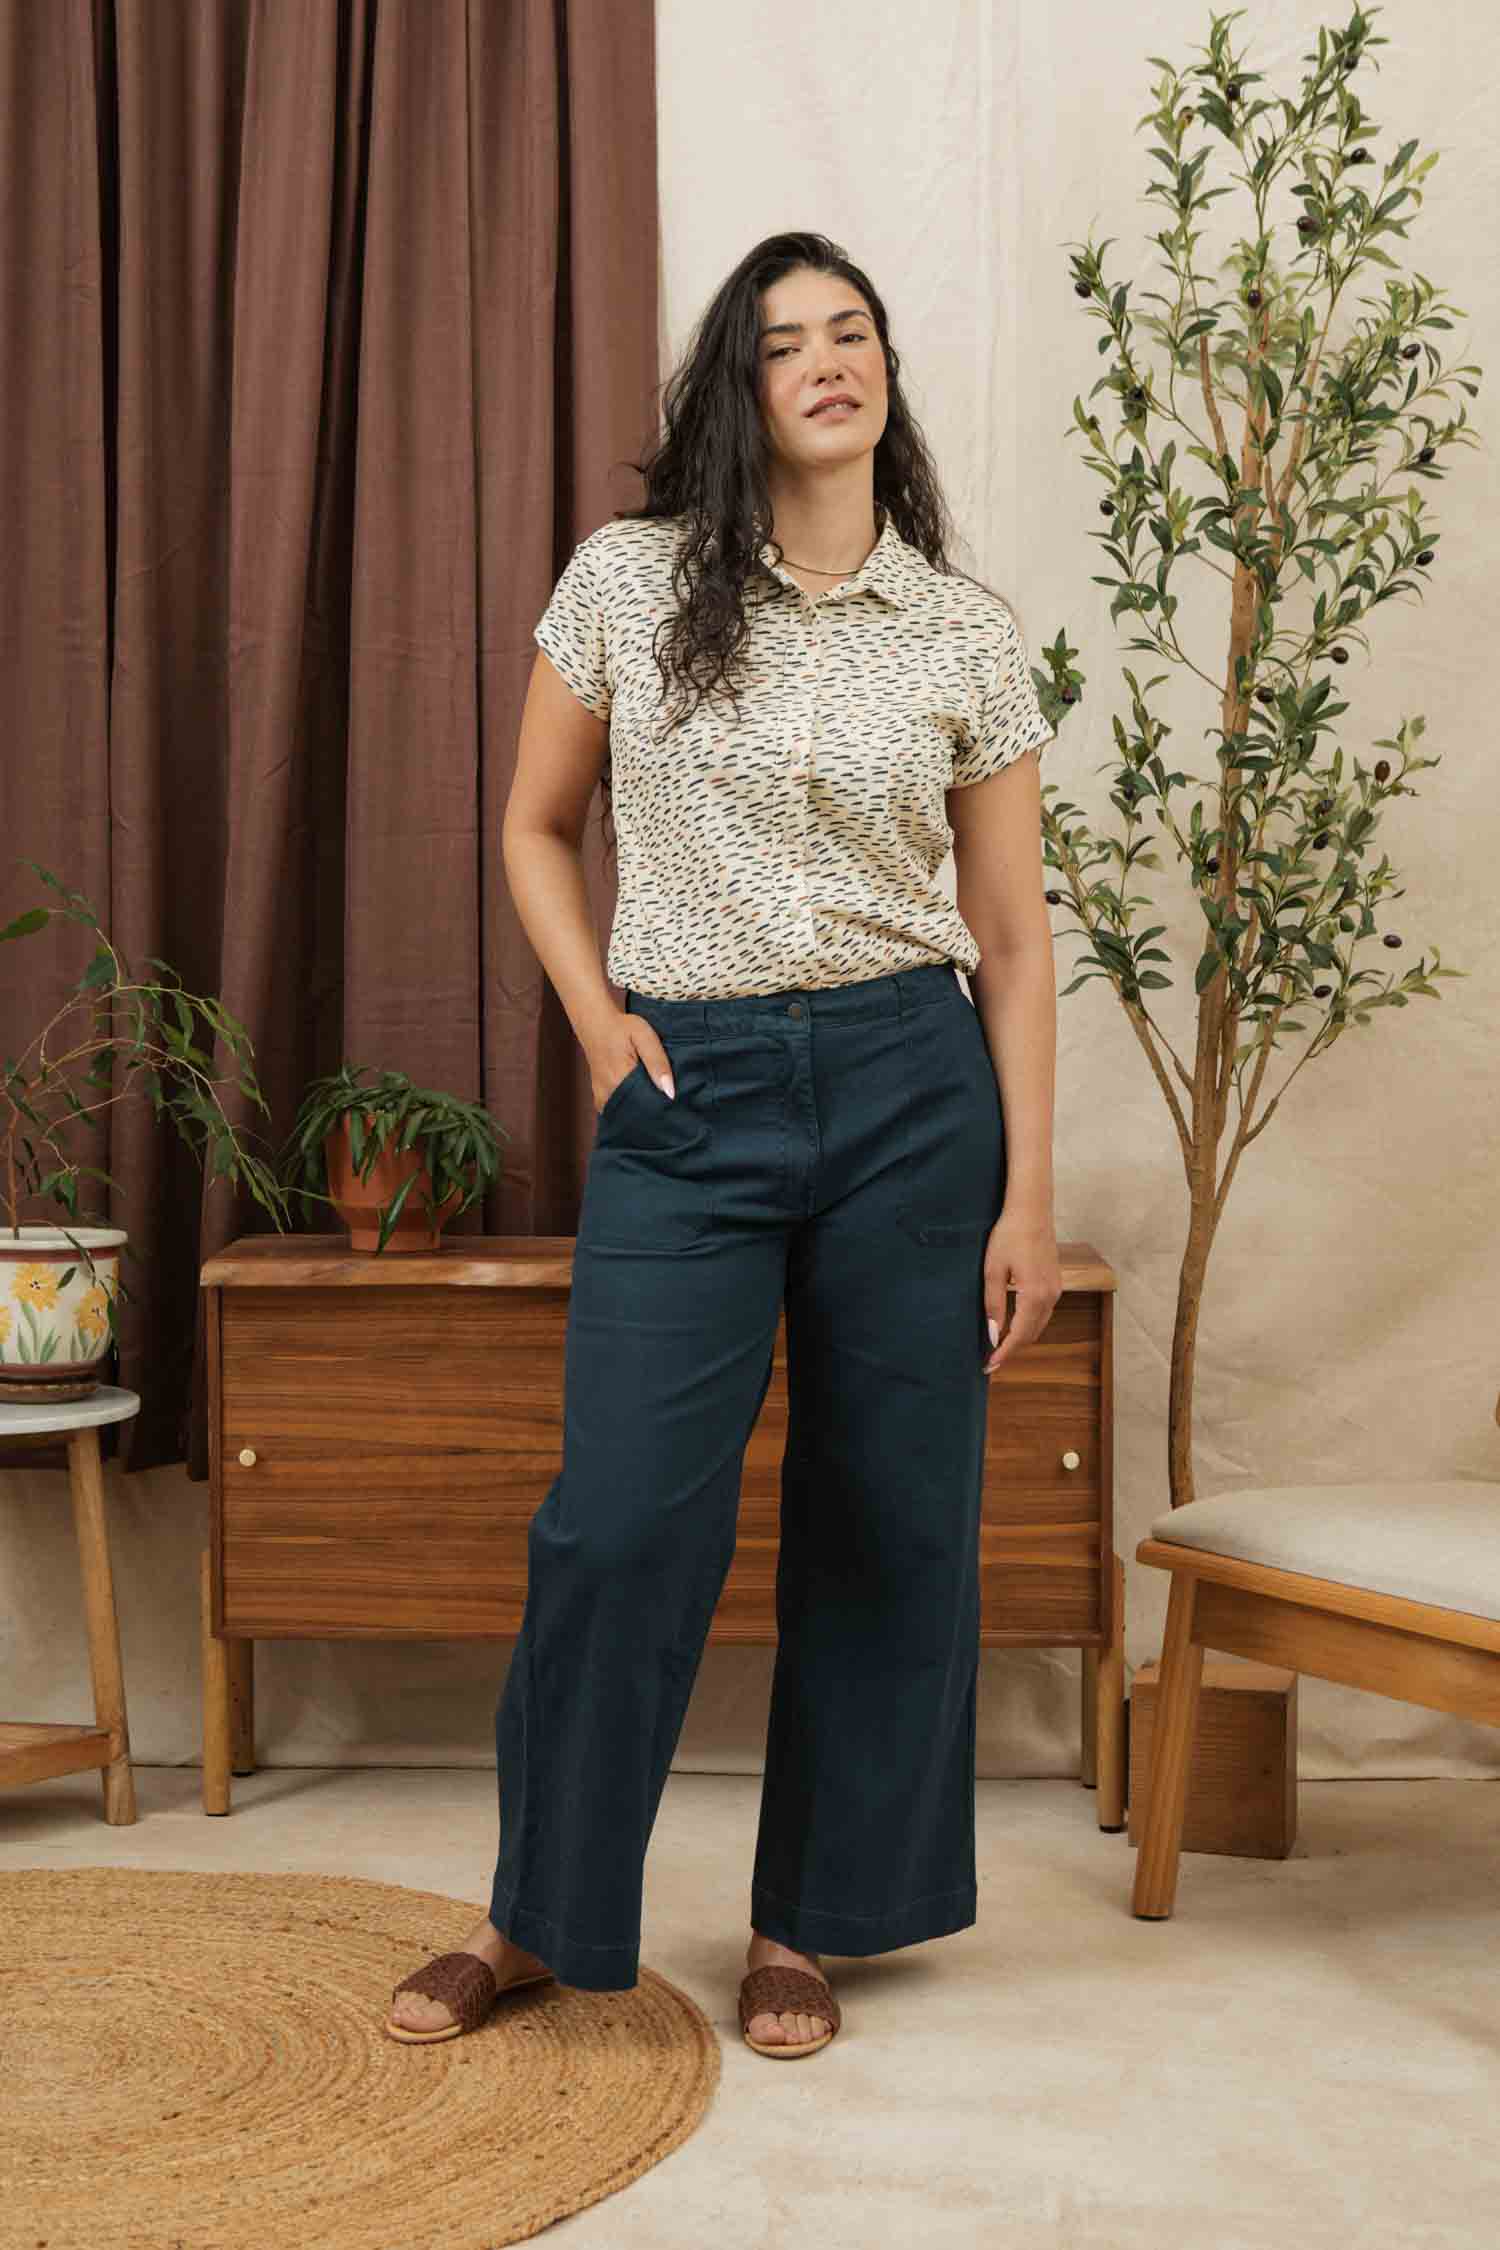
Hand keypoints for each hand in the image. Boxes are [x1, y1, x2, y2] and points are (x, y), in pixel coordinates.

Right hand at [587, 1008, 675, 1114]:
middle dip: (655, 1113)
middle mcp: (608, 1092)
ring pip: (628, 1115)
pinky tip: (642, 1100)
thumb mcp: (645, 1036)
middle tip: (670, 1105)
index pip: (647, 1107)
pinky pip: (619, 1111)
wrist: (595, 1024)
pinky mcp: (600, 1098)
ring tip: (657, 1101)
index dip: (663, 1109)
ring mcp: (602, 1097)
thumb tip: (670, 1092)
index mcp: (619, 1079)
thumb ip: (658, 1062)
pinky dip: (631, 1109)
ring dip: (643, 1112)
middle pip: (637, 1115)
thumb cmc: (621, 1027)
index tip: (676, 1107)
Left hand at [982, 1210, 1061, 1373]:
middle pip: (1031, 1335)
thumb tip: (994, 1335)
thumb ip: (994, 1305)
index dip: (1003, 1353)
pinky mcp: (1056, 1282)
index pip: (1018, 1335)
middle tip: (990, 1359)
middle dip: (1011, 1349)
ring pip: (1039, 1325)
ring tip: (999, 1345)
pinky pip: (1043, 1313)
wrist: (1032, 1210)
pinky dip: (1029, 1323)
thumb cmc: (1009, 1235)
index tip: (988, 1366)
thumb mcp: (993, 1271)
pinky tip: (1014, 1323)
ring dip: (1021, 1337)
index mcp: (1035, 1296)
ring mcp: (1056, 1290)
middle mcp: (1050, 1297)